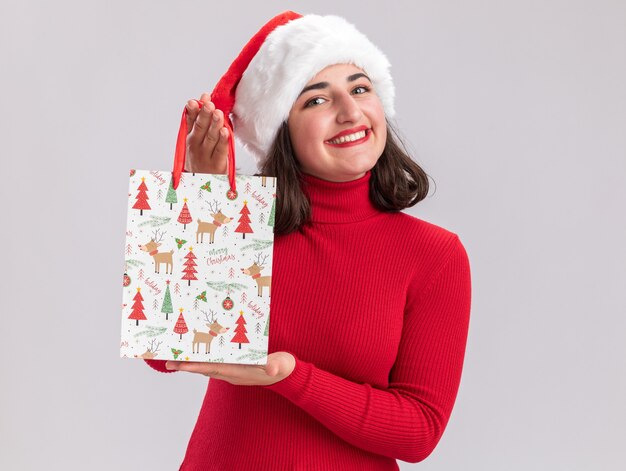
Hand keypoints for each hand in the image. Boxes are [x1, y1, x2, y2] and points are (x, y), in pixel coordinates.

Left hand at [165, 352, 295, 385]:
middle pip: (205, 369)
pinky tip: (198, 354)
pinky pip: (215, 365)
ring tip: (176, 358)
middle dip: (187, 366)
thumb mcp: (282, 364)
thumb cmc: (284, 368)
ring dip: (192, 363)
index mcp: (240, 372)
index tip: (180, 365)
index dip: (196, 367)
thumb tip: (270, 369)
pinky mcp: (235, 368)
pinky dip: (204, 360)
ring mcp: (233, 372)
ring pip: (208, 367)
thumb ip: (275, 366)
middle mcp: (232, 374)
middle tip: (168, 362)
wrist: (288, 375)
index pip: (213, 369)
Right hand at [184, 93, 228, 173]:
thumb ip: (199, 122)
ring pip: (211, 137)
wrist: (202, 183)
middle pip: (200, 128)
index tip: (195, 100)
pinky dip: (223, 140)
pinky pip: (221, 150)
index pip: (190, 122)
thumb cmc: (201, 159)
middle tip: (208, 103)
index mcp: (190, 139)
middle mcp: (196, 147)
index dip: (193, 110)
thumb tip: (204, 100)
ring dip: (214, 124)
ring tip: (218, 113)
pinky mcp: (218, 164)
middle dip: (204, 115)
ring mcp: (206, 156)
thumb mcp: (195, 142)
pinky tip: (225, 131)